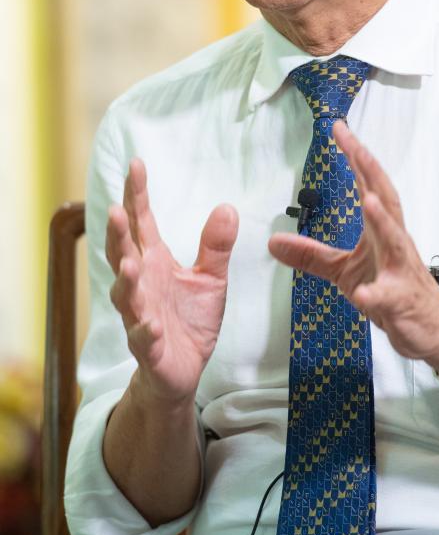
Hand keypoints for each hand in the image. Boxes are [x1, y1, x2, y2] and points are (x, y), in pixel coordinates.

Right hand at [106, 158, 237, 403]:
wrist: (181, 370)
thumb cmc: (189, 319)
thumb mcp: (210, 279)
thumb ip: (216, 246)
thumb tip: (227, 207)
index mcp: (154, 263)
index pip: (141, 223)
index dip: (137, 195)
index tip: (136, 164)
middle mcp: (141, 285)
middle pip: (124, 254)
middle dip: (118, 234)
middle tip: (116, 210)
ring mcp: (141, 316)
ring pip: (127, 296)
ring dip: (126, 281)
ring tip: (129, 263)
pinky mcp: (150, 348)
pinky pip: (145, 339)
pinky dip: (147, 332)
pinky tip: (153, 324)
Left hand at [268, 121, 438, 372]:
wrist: (432, 330)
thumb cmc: (393, 292)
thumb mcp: (344, 272)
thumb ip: (312, 255)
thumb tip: (273, 241)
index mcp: (381, 231)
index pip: (368, 186)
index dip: (355, 156)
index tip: (338, 129)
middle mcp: (395, 243)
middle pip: (386, 200)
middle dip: (371, 171)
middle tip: (355, 145)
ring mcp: (400, 271)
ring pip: (394, 242)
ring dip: (384, 221)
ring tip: (370, 201)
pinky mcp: (400, 302)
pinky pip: (387, 297)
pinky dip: (376, 293)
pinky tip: (363, 292)